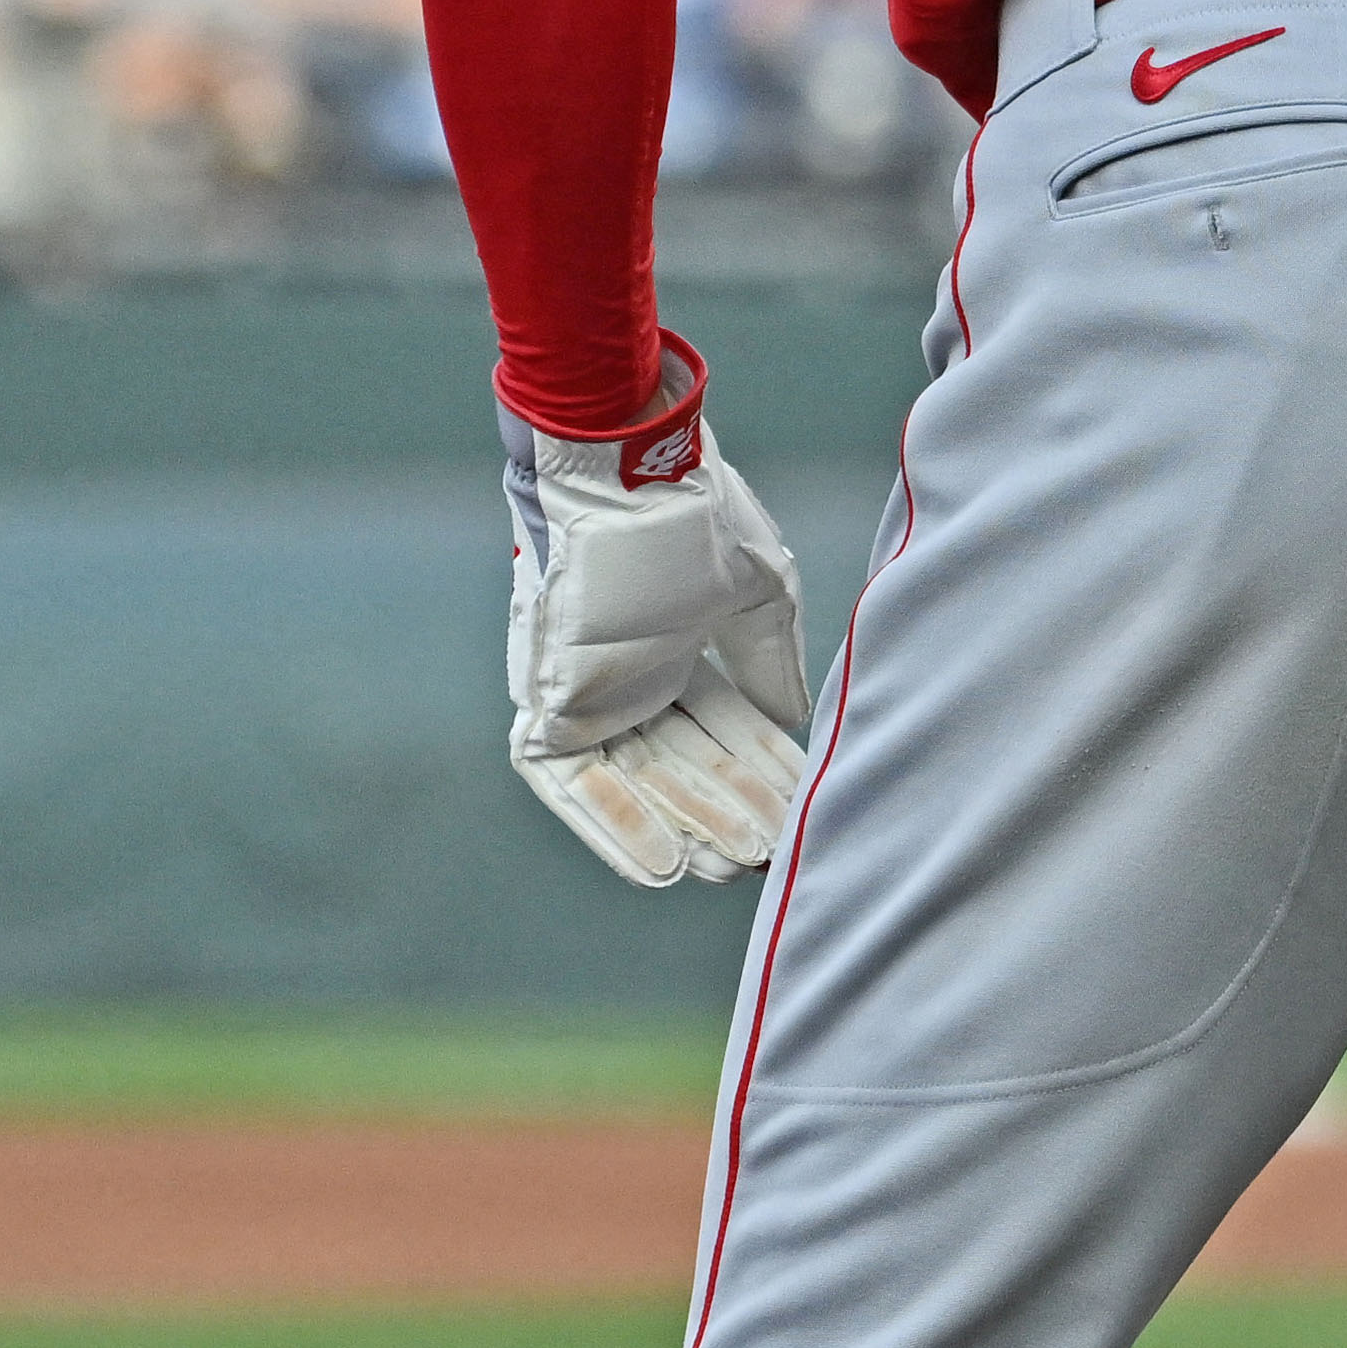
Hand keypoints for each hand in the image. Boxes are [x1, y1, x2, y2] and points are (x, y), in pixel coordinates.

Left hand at [499, 345, 815, 887]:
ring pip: (635, 780)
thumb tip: (796, 727)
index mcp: (679, 647)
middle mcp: (631, 677)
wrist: (624, 477)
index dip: (763, 771)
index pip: (724, 728)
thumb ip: (770, 665)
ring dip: (682, 826)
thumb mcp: (759, 596)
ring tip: (730, 869)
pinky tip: (662, 869)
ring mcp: (587, 693)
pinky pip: (574, 784)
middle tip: (770, 856)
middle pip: (683, 764)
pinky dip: (613, 827)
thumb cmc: (693, 518)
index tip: (799, 811)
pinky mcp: (547, 704)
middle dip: (728, 812)